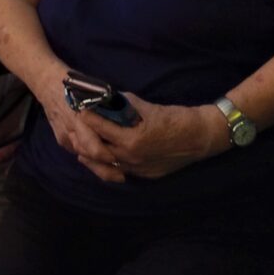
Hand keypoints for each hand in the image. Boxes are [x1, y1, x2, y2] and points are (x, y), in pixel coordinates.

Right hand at [35, 73, 122, 176]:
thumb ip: (106, 106)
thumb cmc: (74, 84)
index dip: (104, 154)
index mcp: (79, 117)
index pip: (91, 145)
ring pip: (82, 157)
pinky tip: (101, 164)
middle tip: (121, 176)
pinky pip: (76, 152)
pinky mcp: (61, 139)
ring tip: (115, 175)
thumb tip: (127, 116)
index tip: (118, 160)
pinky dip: (89, 158)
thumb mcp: (92, 90)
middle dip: (104, 168)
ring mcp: (64, 136)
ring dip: (97, 166)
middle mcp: (70, 130)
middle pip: (87, 156)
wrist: (47, 84)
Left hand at [76, 95, 225, 182]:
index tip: (78, 109)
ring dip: (94, 157)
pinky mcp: (146, 175)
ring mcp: (139, 169)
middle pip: (99, 152)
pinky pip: (122, 171)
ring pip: (108, 166)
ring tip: (81, 148)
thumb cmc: (175, 118)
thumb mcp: (147, 107)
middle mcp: (132, 157)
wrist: (200, 137)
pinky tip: (104, 159)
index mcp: (131, 139)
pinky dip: (110, 165)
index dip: (88, 118)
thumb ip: (125, 105)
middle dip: (85, 141)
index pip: (101, 129)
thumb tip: (108, 99)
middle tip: (74, 130)